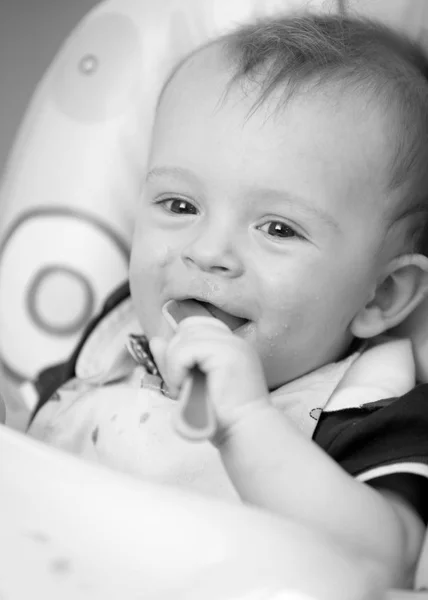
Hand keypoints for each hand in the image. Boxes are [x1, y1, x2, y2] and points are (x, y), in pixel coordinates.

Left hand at [149, 317, 268, 439]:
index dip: (182, 346)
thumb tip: (155, 340)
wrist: (244, 433)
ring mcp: (232, 344)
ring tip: (185, 388)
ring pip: (184, 337)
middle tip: (182, 385)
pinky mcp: (226, 353)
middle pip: (187, 328)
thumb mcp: (190, 385)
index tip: (183, 376)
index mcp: (230, 346)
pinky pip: (185, 350)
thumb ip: (173, 362)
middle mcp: (234, 340)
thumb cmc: (222, 418)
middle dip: (175, 355)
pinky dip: (176, 369)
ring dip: (175, 365)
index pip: (196, 326)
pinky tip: (185, 387)